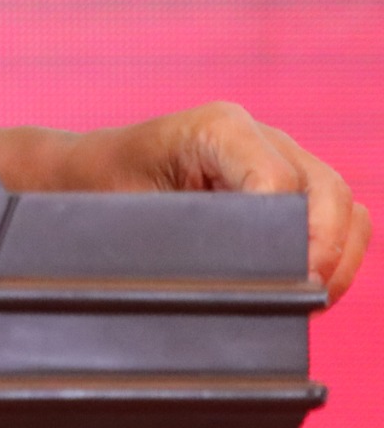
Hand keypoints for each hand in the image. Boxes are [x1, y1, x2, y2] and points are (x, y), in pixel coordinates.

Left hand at [0, 103, 366, 304]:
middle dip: (325, 250)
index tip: (285, 283)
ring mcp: (274, 152)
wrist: (87, 176)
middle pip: (326, 190)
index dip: (292, 238)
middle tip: (303, 298)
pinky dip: (335, 248)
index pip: (280, 182)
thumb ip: (193, 239)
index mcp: (216, 128)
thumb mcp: (136, 216)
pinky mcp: (285, 177)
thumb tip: (246, 277)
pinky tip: (307, 281)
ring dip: (336, 252)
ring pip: (340, 201)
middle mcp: (255, 133)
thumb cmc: (102, 193)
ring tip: (308, 295)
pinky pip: (334, 211)